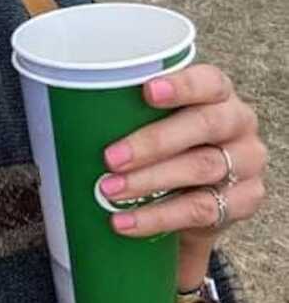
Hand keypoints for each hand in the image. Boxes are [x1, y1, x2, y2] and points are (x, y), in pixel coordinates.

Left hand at [98, 65, 265, 258]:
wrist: (200, 199)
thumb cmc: (168, 147)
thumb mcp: (152, 124)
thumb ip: (125, 114)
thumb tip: (56, 114)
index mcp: (217, 93)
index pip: (209, 81)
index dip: (182, 85)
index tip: (146, 91)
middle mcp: (238, 123)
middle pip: (204, 125)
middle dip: (153, 142)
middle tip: (110, 158)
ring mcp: (246, 163)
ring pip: (202, 168)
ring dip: (151, 181)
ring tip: (110, 192)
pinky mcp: (245, 201)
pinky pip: (201, 210)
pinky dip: (159, 217)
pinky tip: (126, 222)